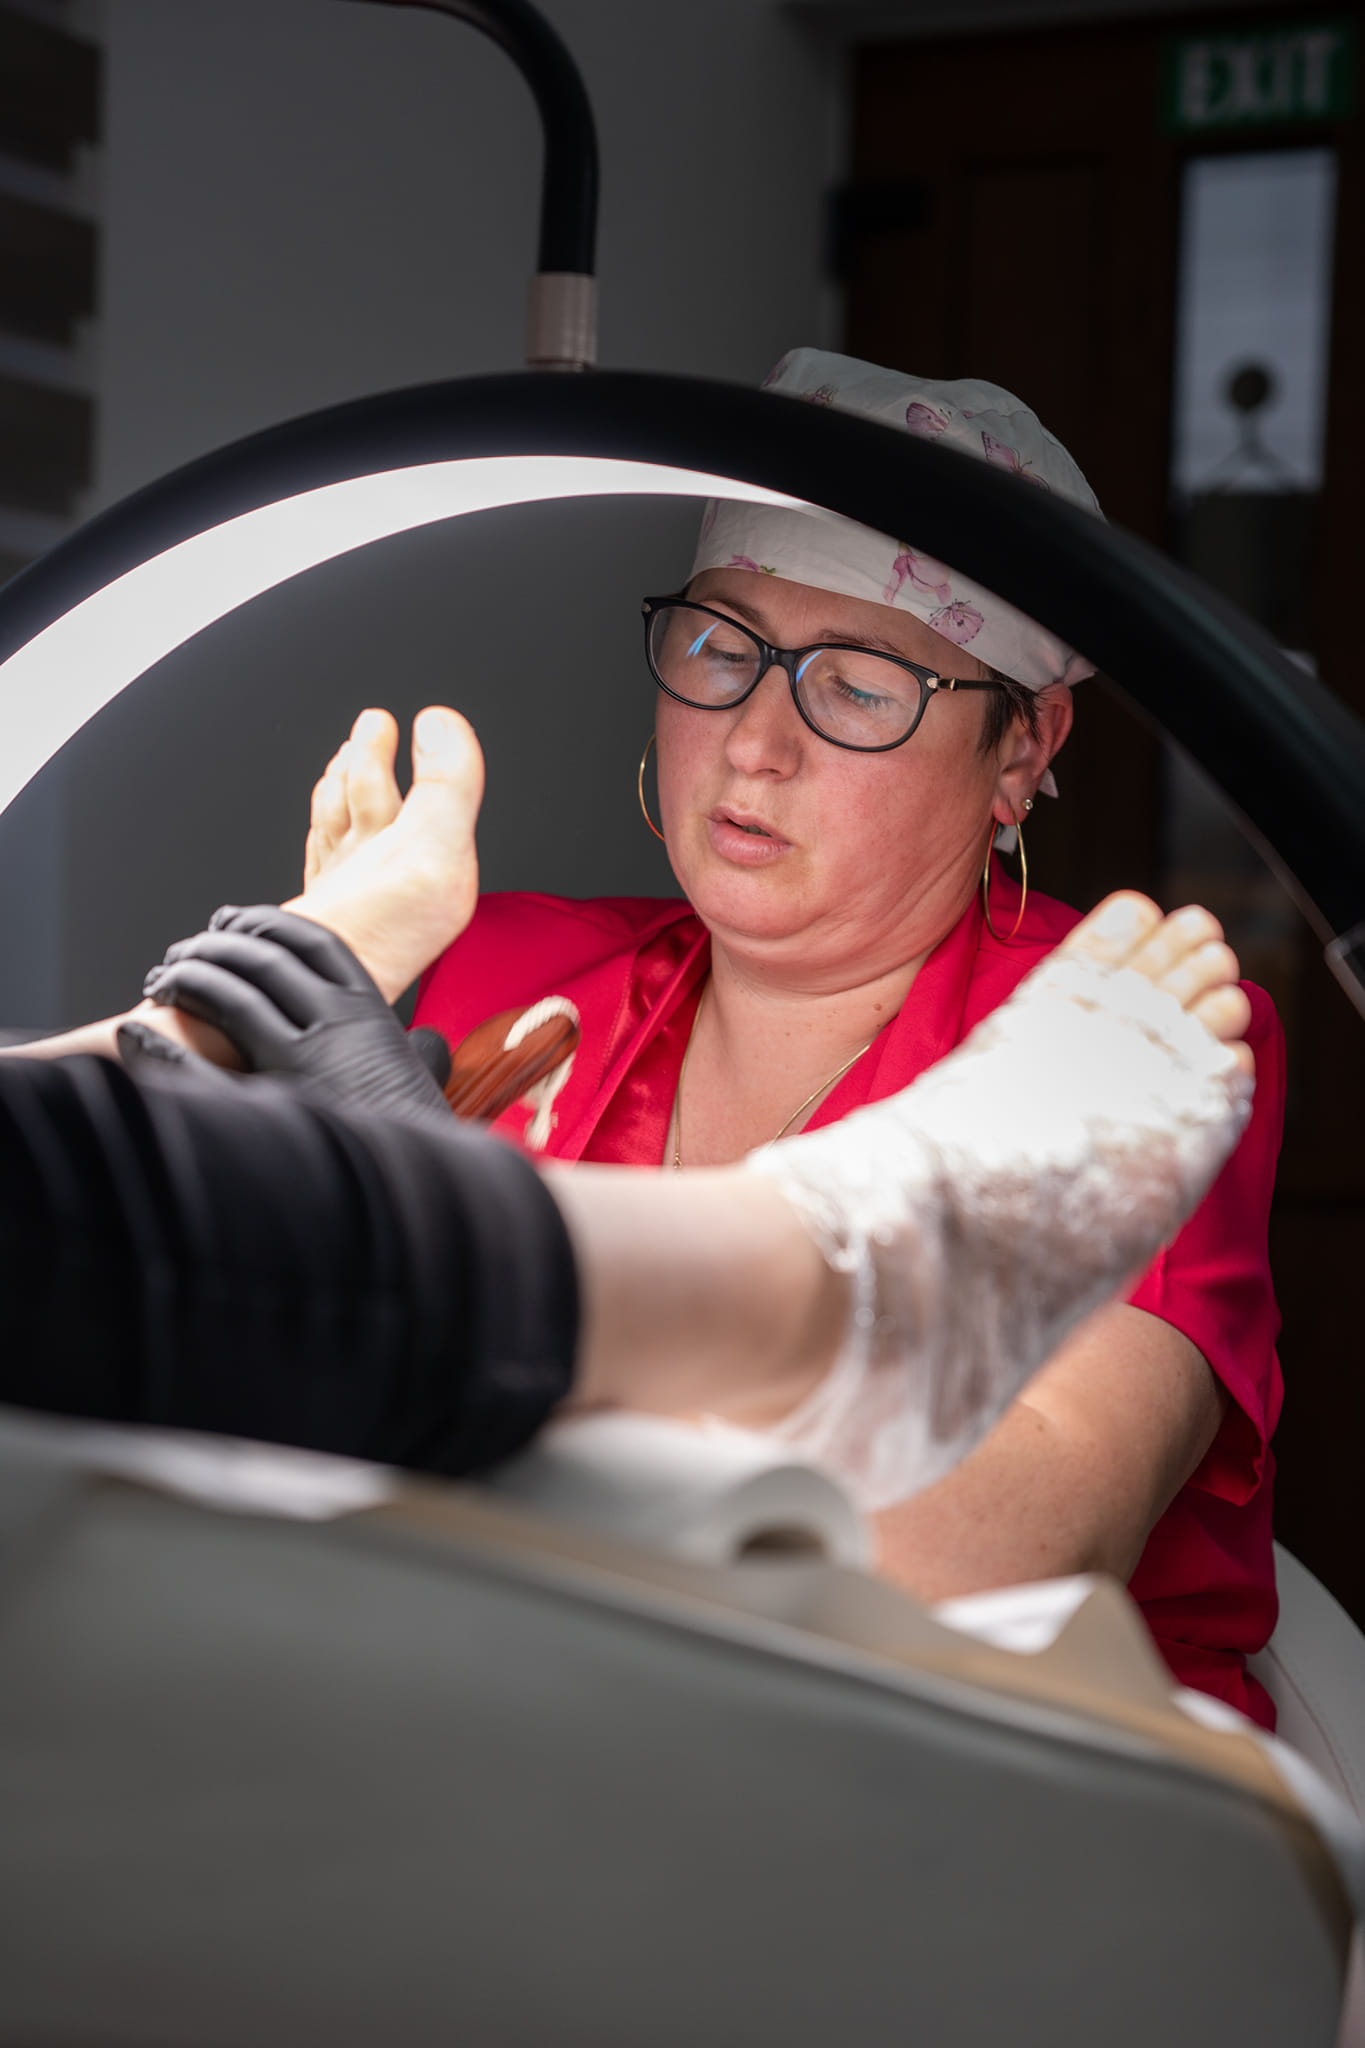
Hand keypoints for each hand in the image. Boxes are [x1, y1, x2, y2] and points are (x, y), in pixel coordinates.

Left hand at [140, 905, 452, 1125]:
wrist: (422, 1187)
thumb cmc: (422, 1139)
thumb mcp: (427, 1083)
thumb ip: (424, 1054)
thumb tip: (428, 1044)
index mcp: (371, 1010)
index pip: (312, 942)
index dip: (265, 922)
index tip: (230, 921)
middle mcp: (338, 1022)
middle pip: (265, 957)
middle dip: (215, 945)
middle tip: (181, 949)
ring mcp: (305, 1058)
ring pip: (235, 994)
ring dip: (189, 977)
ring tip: (161, 980)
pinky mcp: (276, 1101)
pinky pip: (204, 1065)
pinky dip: (163, 1048)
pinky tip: (139, 1034)